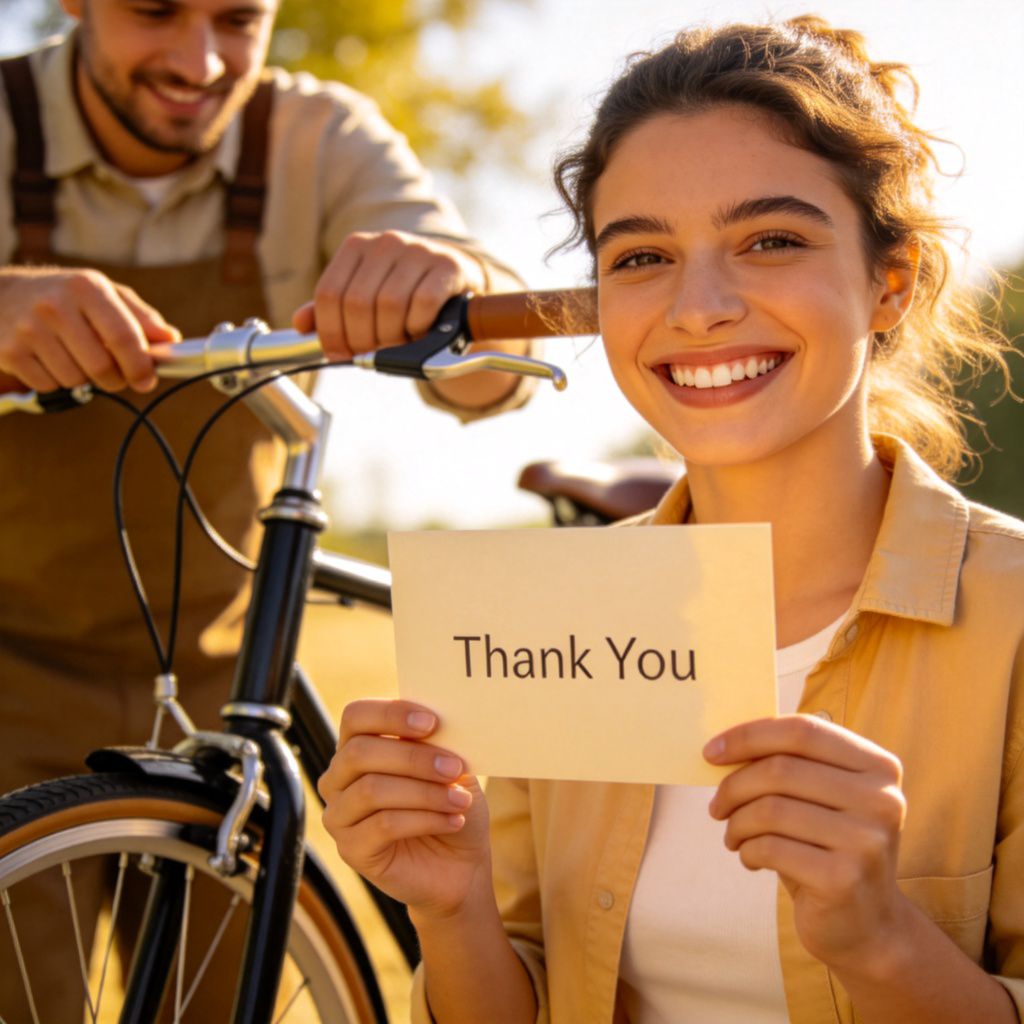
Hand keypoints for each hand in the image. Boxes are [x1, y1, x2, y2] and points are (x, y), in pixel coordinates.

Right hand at [0, 267, 179, 392]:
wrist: (0, 296)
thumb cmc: (65, 297)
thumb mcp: (104, 293)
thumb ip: (141, 316)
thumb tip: (172, 340)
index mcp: (86, 287)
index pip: (123, 336)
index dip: (140, 365)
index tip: (147, 381)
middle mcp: (55, 305)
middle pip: (101, 367)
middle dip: (115, 379)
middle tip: (113, 374)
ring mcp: (29, 329)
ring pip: (76, 380)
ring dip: (84, 380)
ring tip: (75, 358)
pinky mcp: (10, 352)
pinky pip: (49, 385)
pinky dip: (57, 381)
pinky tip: (50, 360)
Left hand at [291, 230, 486, 360]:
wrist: (455, 283)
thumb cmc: (405, 294)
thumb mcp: (366, 295)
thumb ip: (332, 308)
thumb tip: (299, 324)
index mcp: (356, 246)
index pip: (328, 293)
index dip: (330, 332)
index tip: (339, 355)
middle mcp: (385, 242)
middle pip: (357, 304)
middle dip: (362, 340)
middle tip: (372, 354)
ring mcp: (417, 250)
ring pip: (390, 306)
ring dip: (392, 337)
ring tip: (398, 343)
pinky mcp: (446, 266)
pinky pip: (424, 303)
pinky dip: (418, 327)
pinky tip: (419, 331)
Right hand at [318, 698, 491, 919]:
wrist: (459, 863)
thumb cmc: (451, 803)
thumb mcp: (451, 766)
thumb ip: (438, 743)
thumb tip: (440, 725)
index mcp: (358, 746)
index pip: (355, 716)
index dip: (390, 714)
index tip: (432, 722)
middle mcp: (338, 778)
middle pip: (360, 752)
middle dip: (413, 757)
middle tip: (455, 767)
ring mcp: (339, 815)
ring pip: (372, 790)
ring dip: (424, 792)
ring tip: (460, 800)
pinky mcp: (350, 849)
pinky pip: (383, 825)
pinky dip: (424, 819)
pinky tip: (452, 821)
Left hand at [704, 714, 906, 971]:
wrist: (867, 926)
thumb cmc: (827, 848)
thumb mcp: (820, 800)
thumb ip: (789, 765)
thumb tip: (722, 745)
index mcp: (877, 766)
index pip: (802, 731)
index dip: (749, 736)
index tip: (711, 752)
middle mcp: (881, 799)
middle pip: (781, 769)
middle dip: (734, 786)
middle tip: (716, 806)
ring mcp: (866, 840)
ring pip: (770, 810)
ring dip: (737, 823)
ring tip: (733, 836)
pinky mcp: (844, 878)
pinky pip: (771, 848)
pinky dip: (748, 850)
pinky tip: (750, 858)